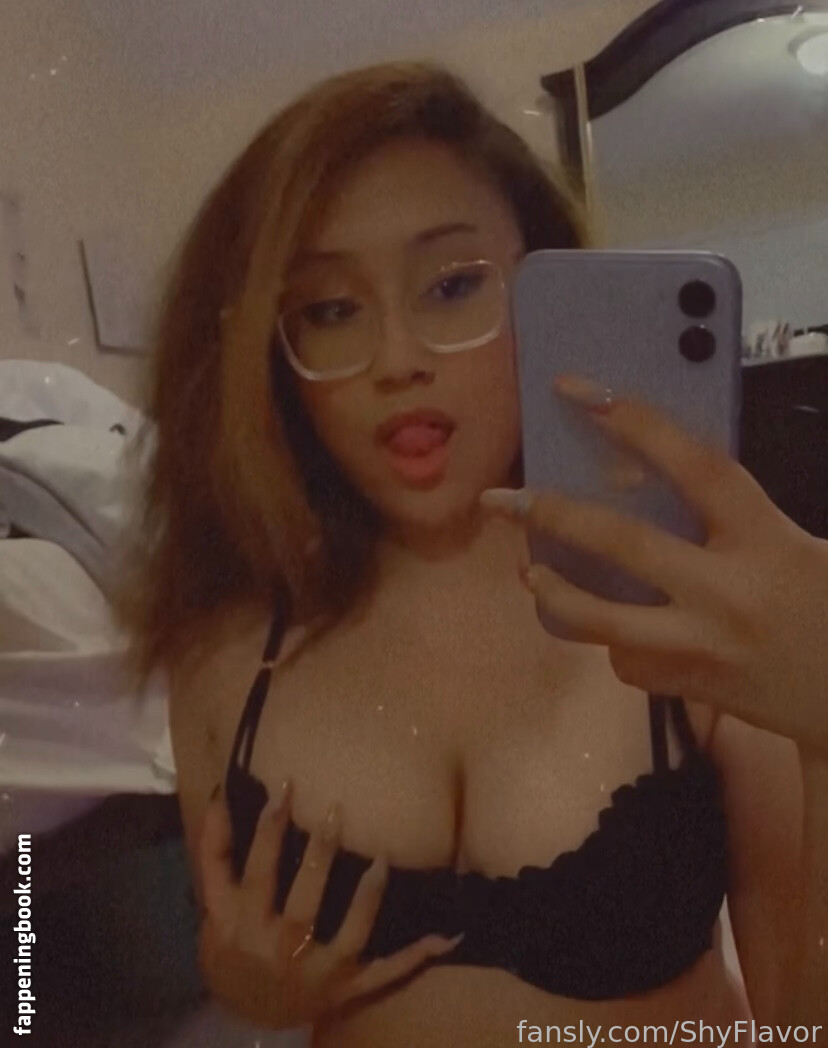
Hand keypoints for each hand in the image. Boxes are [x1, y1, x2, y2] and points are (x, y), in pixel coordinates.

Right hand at [197, 784, 460, 1028]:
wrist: (244, 1019)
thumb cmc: (230, 946)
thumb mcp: (213, 904)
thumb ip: (214, 852)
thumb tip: (221, 792)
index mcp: (243, 924)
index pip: (256, 870)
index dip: (268, 829)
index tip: (286, 786)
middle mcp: (280, 949)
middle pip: (303, 899)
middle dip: (319, 854)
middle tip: (336, 809)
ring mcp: (318, 972)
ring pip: (348, 935)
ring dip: (366, 898)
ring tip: (382, 859)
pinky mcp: (347, 989)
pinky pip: (386, 972)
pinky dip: (416, 956)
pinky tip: (447, 935)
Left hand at [482, 374, 827, 752]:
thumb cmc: (826, 605)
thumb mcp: (793, 544)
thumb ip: (729, 518)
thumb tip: (648, 479)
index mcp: (766, 538)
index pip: (697, 466)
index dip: (638, 423)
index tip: (580, 392)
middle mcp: (727, 591)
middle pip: (624, 544)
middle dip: (554, 515)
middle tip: (502, 500)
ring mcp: (702, 646)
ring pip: (604, 621)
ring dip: (557, 594)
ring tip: (527, 572)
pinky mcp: (689, 688)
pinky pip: (628, 664)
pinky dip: (614, 643)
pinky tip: (614, 632)